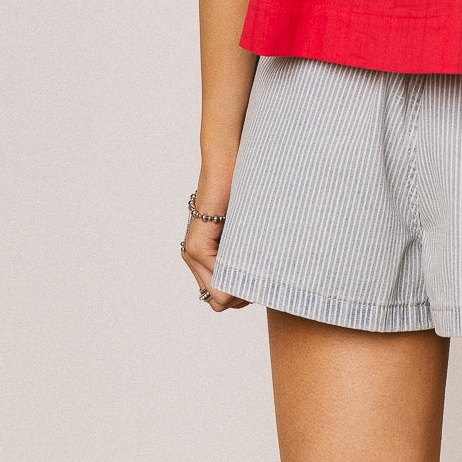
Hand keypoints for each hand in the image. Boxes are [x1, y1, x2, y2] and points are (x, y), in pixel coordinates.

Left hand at [181, 171, 250, 312]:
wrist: (229, 159)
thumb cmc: (245, 187)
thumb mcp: (249, 227)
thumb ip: (248, 250)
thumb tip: (267, 282)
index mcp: (207, 255)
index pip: (224, 298)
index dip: (246, 294)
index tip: (263, 276)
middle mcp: (195, 257)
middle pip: (220, 302)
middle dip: (244, 294)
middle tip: (262, 272)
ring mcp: (194, 253)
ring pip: (220, 297)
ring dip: (242, 287)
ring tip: (258, 261)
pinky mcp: (197, 245)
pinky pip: (219, 282)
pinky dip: (238, 277)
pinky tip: (252, 255)